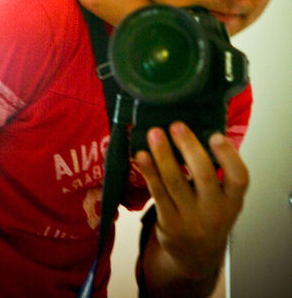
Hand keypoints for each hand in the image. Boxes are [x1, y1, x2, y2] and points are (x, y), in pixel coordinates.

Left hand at [136, 123, 248, 280]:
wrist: (196, 255)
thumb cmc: (209, 213)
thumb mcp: (223, 199)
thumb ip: (216, 172)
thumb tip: (194, 128)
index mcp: (233, 201)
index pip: (239, 178)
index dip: (228, 156)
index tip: (215, 135)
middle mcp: (215, 212)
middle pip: (204, 175)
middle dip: (189, 147)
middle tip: (176, 125)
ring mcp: (192, 220)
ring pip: (175, 182)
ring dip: (163, 155)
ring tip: (154, 133)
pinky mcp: (170, 224)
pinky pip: (157, 193)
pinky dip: (149, 172)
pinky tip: (142, 156)